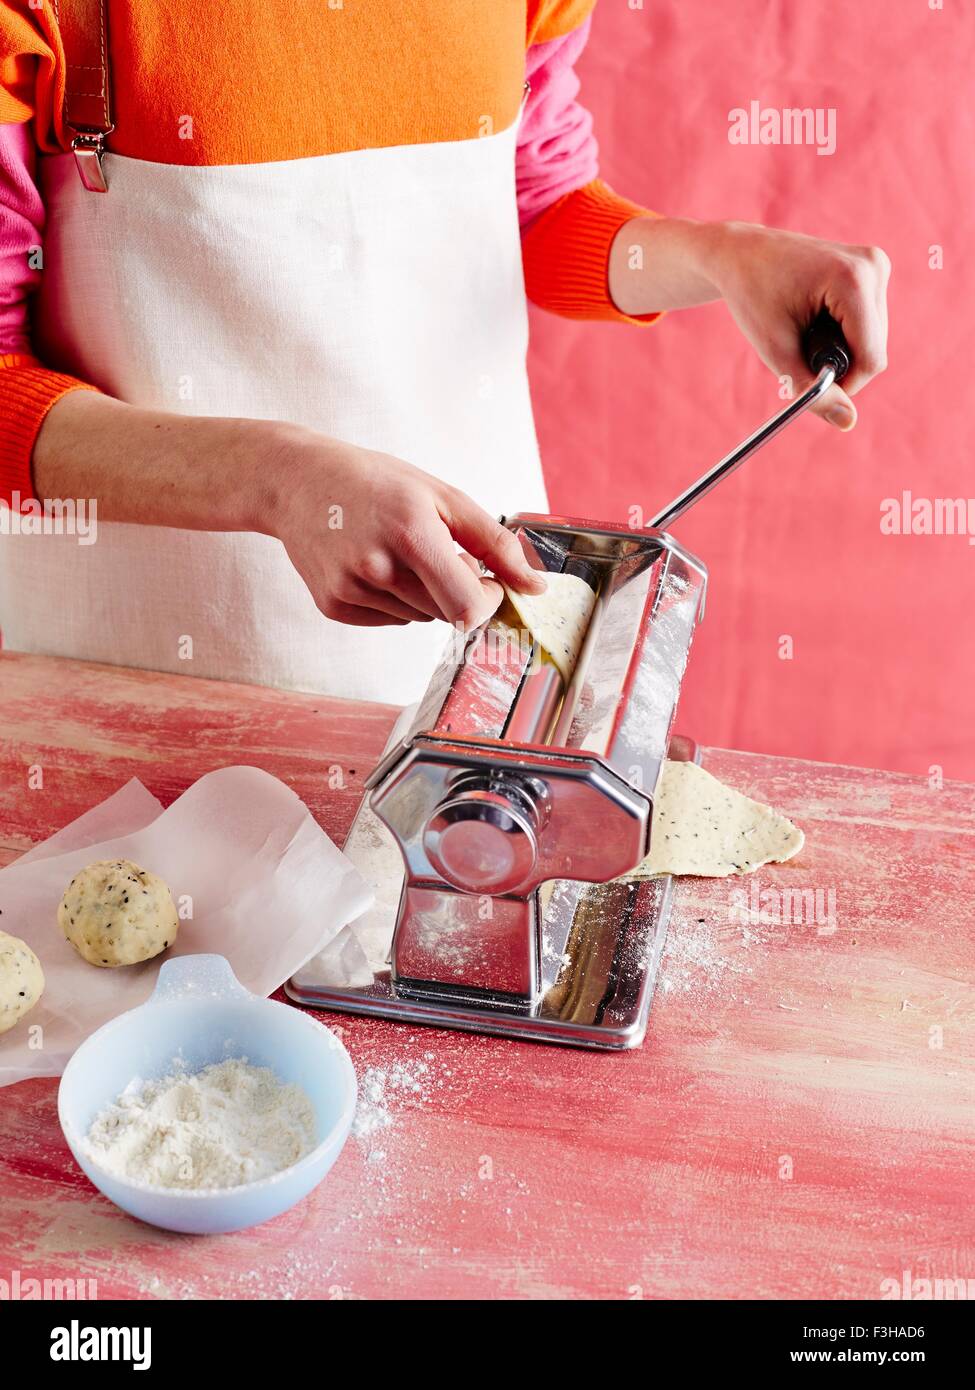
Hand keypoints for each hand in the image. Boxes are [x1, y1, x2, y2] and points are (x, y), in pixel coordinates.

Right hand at [32, 395, 545, 628]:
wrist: (294, 481)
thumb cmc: (376, 481)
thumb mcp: (440, 494)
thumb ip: (494, 541)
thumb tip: (536, 586)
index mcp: (411, 532)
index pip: (469, 606)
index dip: (489, 601)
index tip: (489, 581)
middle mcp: (377, 566)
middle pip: (446, 614)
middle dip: (457, 591)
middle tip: (437, 554)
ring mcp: (351, 589)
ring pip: (419, 618)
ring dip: (426, 595)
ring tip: (397, 552)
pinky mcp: (333, 606)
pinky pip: (390, 620)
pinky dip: (395, 600)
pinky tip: (373, 565)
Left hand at [609, 216, 889, 428]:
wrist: (741, 254)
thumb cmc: (753, 297)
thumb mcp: (777, 351)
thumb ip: (812, 390)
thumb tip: (848, 423)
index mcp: (853, 280)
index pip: (871, 358)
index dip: (843, 384)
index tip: (809, 384)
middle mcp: (873, 267)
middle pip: (874, 349)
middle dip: (839, 364)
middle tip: (798, 351)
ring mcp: (876, 265)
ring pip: (874, 338)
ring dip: (841, 348)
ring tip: (804, 328)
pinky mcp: (874, 268)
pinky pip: (869, 322)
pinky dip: (844, 331)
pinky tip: (816, 317)